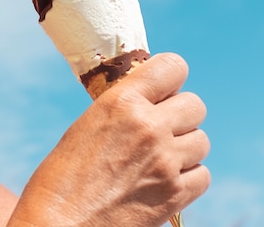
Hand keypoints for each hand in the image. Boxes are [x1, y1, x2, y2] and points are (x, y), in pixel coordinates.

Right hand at [9, 53, 210, 226]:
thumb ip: (123, 109)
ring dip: (185, 149)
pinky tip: (164, 182)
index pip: (174, 67)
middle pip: (195, 106)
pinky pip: (203, 175)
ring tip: (159, 161)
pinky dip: (189, 179)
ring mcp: (166, 161)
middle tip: (160, 131)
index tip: (162, 92)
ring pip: (202, 141)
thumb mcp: (87, 127)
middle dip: (180, 116)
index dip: (171, 79)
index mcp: (122, 101)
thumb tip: (153, 100)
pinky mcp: (175, 195)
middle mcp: (149, 126)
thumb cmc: (61, 180)